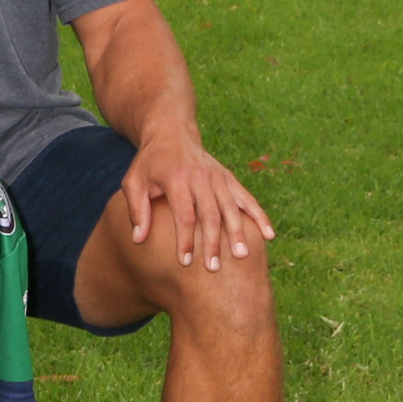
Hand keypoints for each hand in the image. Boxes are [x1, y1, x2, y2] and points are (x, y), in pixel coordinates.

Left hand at [122, 122, 273, 271]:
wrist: (172, 133)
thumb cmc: (149, 163)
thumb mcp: (133, 182)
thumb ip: (136, 210)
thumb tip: (138, 240)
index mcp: (176, 179)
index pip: (183, 215)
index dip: (185, 239)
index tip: (185, 261)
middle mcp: (200, 178)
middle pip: (210, 214)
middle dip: (212, 243)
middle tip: (213, 268)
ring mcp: (218, 178)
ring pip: (231, 208)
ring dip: (237, 233)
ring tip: (241, 256)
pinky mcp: (229, 178)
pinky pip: (247, 199)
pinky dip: (259, 216)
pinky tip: (269, 235)